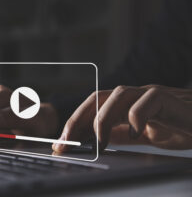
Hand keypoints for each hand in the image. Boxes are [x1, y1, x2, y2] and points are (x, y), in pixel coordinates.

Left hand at [52, 85, 191, 151]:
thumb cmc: (177, 126)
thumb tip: (97, 141)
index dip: (74, 123)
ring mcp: (150, 94)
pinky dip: (137, 116)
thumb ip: (121, 134)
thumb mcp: (142, 135)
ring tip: (101, 143)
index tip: (61, 144)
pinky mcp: (169, 98)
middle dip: (77, 120)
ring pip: (118, 95)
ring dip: (103, 120)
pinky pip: (149, 100)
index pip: (92, 107)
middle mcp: (134, 95)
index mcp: (125, 103)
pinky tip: (136, 133)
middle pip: (97, 98)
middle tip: (66, 143)